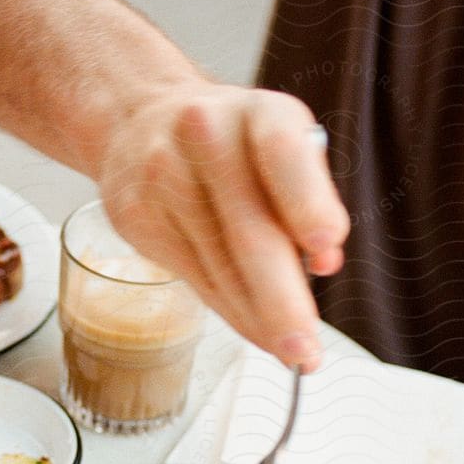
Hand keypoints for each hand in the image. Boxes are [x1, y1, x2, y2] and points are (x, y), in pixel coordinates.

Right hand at [94, 81, 348, 371]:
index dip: (307, 202)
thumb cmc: (231, 144)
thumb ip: (307, 198)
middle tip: (305, 350)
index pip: (283, 153)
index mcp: (258, 112)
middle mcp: (205, 136)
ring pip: (219, 267)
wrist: (140, 122)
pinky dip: (230, 310)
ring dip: (258, 319)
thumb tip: (323, 263)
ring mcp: (162, 177)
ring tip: (290, 351)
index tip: (327, 249)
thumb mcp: (280, 146)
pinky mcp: (135, 216)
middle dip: (282, 302)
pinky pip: (193, 278)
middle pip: (248, 231)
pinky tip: (253, 328)